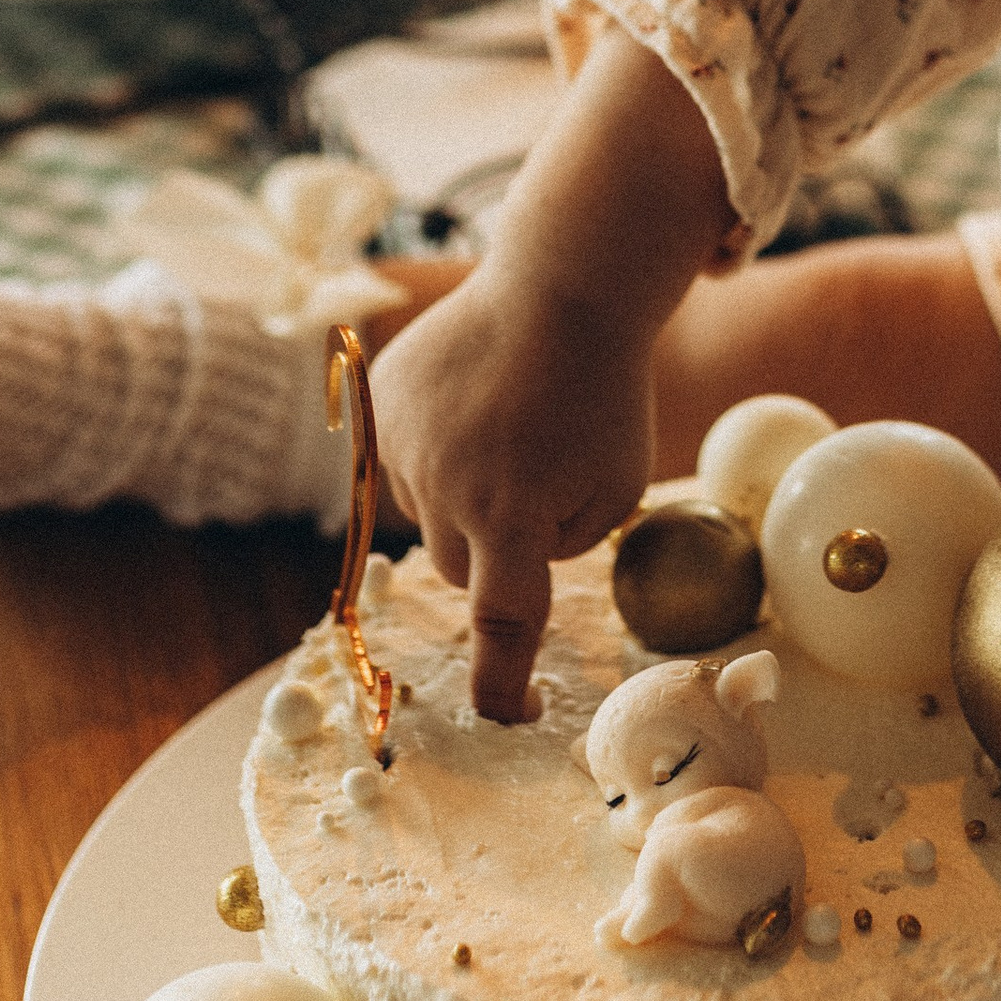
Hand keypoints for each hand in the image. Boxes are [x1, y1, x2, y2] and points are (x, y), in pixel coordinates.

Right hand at [365, 21, 734, 720]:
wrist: (565, 286)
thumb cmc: (605, 393)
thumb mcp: (616, 486)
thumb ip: (563, 546)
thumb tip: (506, 568)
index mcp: (512, 511)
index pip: (501, 620)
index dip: (501, 679)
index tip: (507, 715)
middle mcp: (446, 483)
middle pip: (457, 565)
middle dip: (493, 546)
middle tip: (538, 484)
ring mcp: (405, 440)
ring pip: (425, 512)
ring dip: (463, 494)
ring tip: (510, 427)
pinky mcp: (384, 403)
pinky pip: (401, 460)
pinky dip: (436, 448)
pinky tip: (475, 402)